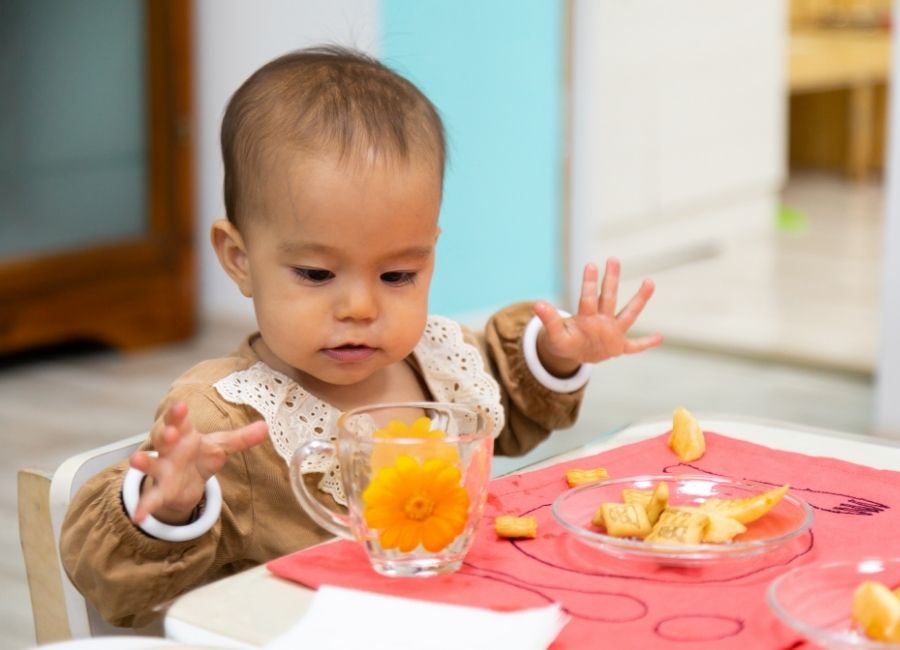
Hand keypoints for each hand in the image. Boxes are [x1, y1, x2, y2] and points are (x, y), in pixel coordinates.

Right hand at [130, 401, 267, 523]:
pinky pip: (151, 498)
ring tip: (136, 460)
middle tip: (169, 431)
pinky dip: (144, 507)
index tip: (181, 406)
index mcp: (185, 434)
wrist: (187, 482)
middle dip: (165, 433)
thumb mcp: (222, 445)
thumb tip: (265, 427)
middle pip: (164, 437)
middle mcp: (170, 449)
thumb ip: (242, 438)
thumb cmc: (200, 455)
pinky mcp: (161, 491)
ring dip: (145, 462)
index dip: (179, 413)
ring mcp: (163, 470)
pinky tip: (138, 516)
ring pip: (152, 464)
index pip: (180, 420)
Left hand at [533, 258, 661, 376]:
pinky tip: (660, 337)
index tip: (591, 265)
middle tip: (613, 259)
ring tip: (649, 282)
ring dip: (639, 300)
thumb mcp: (554, 334)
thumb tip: (537, 303)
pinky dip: (646, 344)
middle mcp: (602, 320)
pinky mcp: (618, 346)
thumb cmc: (563, 341)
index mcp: (586, 317)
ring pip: (628, 314)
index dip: (590, 284)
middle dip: (611, 280)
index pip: (588, 298)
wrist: (572, 353)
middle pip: (608, 298)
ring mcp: (612, 332)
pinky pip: (634, 346)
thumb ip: (549, 320)